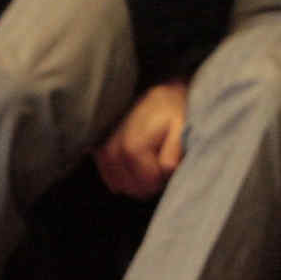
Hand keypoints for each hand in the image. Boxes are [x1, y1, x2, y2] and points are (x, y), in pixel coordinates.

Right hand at [94, 81, 189, 198]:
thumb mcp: (182, 126)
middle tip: (162, 160)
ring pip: (121, 185)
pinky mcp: (98, 151)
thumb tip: (166, 170)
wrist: (158, 91)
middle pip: (133, 188)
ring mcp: (102, 152)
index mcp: (131, 148)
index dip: (163, 178)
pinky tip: (138, 162)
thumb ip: (175, 150)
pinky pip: (112, 178)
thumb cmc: (173, 109)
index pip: (148, 185)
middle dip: (150, 180)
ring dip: (138, 179)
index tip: (170, 160)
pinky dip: (126, 175)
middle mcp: (111, 151)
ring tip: (151, 158)